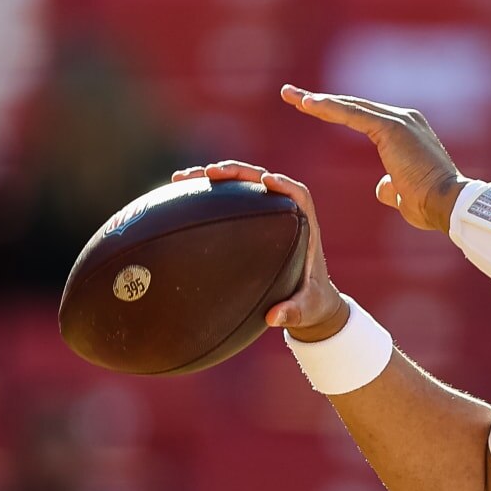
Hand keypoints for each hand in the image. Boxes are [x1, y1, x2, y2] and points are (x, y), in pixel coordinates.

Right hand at [170, 161, 347, 340]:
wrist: (309, 301)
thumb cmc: (311, 303)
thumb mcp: (306, 309)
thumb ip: (294, 312)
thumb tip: (274, 318)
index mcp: (305, 227)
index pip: (298, 196)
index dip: (284, 185)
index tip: (267, 181)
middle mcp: (284, 214)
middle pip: (262, 180)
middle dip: (237, 172)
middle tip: (211, 172)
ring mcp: (265, 215)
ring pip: (240, 186)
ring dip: (213, 178)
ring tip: (181, 178)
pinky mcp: (249, 220)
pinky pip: (227, 201)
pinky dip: (205, 196)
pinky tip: (178, 195)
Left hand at [280, 85, 466, 231]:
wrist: (448, 205)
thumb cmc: (428, 205)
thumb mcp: (403, 194)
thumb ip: (390, 185)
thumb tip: (381, 186)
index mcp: (405, 131)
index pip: (361, 117)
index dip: (333, 111)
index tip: (306, 106)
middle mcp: (403, 119)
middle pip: (352, 105)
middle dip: (318, 100)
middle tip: (289, 93)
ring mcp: (399, 120)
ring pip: (350, 106)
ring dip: (317, 100)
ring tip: (289, 95)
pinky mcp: (392, 127)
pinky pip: (354, 115)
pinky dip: (330, 108)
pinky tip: (308, 104)